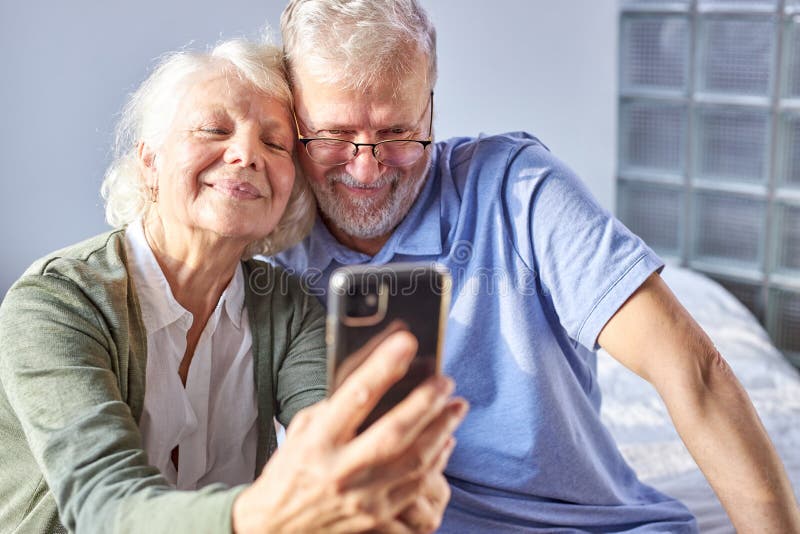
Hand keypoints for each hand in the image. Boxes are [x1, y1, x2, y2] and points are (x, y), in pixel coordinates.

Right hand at [232, 331, 467, 532]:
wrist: (276, 528)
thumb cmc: (290, 470)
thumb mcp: (302, 430)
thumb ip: (335, 407)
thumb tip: (376, 377)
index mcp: (317, 442)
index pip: (355, 397)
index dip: (383, 367)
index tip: (406, 342)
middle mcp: (339, 471)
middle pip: (394, 432)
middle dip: (426, 403)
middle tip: (446, 381)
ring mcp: (360, 499)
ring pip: (414, 462)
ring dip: (442, 431)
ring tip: (456, 408)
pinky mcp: (375, 518)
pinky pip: (416, 490)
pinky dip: (436, 464)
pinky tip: (445, 444)